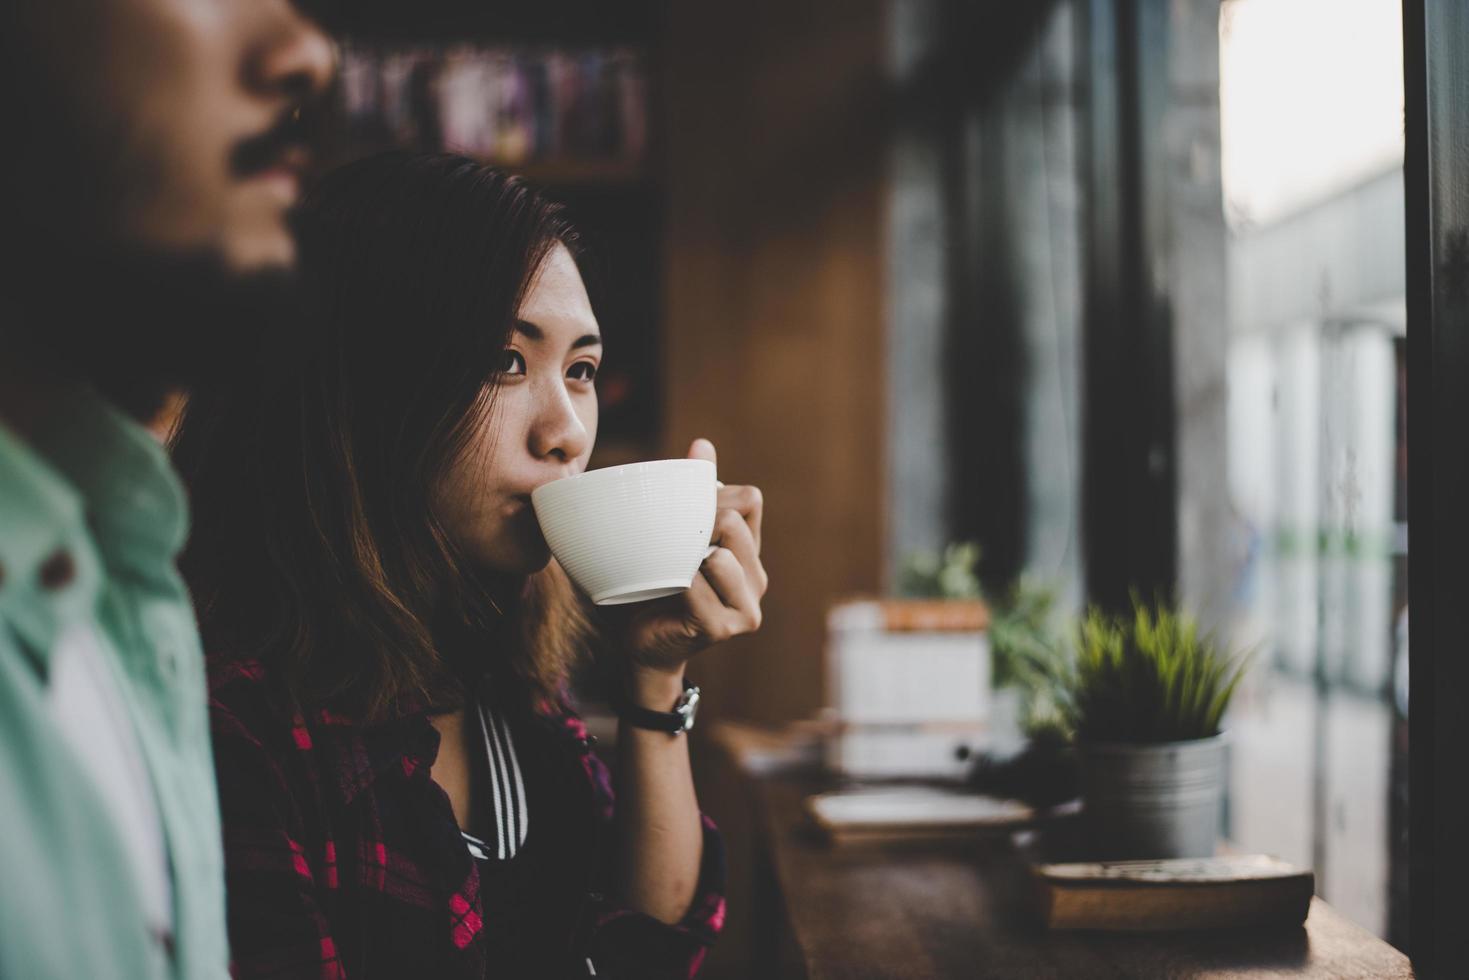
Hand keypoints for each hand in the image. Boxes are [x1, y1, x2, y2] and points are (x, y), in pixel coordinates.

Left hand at [605, 438, 767, 700]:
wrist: (643, 646)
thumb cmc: (658, 588)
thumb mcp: (678, 536)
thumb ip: (694, 493)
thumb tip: (702, 443)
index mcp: (748, 551)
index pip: (749, 500)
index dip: (714, 494)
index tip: (681, 509)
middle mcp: (756, 578)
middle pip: (734, 522)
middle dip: (697, 521)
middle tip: (666, 538)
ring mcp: (745, 606)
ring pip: (722, 554)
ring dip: (685, 556)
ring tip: (667, 570)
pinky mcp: (723, 627)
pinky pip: (697, 587)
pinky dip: (675, 583)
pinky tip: (663, 590)